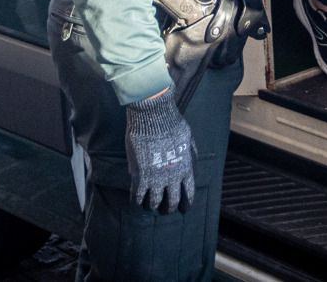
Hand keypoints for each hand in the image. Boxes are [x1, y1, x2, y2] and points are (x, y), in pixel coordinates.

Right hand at [124, 89, 195, 212]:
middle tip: (164, 210)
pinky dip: (137, 200)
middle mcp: (172, 178)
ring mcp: (156, 178)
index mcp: (186, 169)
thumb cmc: (172, 124)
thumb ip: (191, 154)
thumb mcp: (189, 139)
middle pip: (172, 202)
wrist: (154, 117)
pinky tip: (135, 201)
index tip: (183, 209)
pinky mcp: (140, 175)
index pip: (188, 194)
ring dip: (152, 205)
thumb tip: (191, 163)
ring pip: (154, 202)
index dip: (186, 204)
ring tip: (148, 206)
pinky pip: (138, 195)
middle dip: (168, 209)